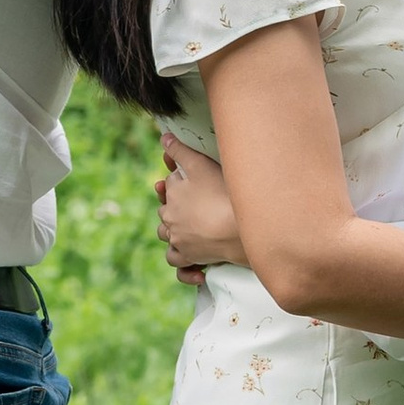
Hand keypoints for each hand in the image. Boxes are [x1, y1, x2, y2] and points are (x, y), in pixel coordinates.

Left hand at [156, 134, 244, 281]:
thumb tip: (164, 138)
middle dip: (177, 208)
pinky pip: (179, 265)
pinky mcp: (190, 258)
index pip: (169, 187)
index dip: (181, 182)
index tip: (197, 182)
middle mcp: (170, 219)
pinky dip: (185, 266)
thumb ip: (181, 151)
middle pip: (166, 212)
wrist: (239, 229)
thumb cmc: (222, 194)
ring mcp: (179, 240)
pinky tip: (197, 266)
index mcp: (171, 197)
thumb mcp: (200, 165)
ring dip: (175, 233)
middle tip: (199, 204)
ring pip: (167, 237)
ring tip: (193, 229)